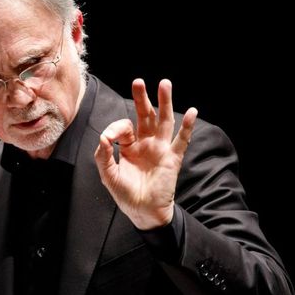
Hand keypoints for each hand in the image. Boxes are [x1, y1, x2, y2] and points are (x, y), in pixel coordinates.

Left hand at [94, 79, 197, 229]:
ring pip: (164, 121)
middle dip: (142, 98)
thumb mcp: (108, 176)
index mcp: (129, 146)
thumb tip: (103, 136)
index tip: (109, 138)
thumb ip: (103, 155)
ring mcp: (161, 149)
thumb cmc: (126, 194)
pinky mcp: (173, 158)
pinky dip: (187, 127)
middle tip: (138, 82)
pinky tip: (192, 113)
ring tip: (165, 84)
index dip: (116, 128)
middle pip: (145, 115)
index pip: (124, 127)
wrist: (144, 212)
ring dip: (165, 102)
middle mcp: (146, 143)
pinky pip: (181, 140)